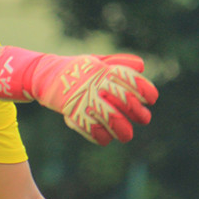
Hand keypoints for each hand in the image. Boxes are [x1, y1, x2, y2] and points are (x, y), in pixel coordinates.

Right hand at [0, 48, 157, 144]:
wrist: (47, 77)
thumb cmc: (78, 70)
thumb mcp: (97, 61)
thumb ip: (118, 64)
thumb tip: (141, 66)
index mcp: (102, 70)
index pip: (129, 78)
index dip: (144, 89)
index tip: (151, 99)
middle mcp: (95, 85)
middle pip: (124, 99)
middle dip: (137, 111)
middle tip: (144, 118)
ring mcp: (84, 100)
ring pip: (111, 118)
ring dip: (122, 129)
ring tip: (126, 135)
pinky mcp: (73, 114)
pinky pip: (92, 130)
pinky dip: (101, 137)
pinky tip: (106, 138)